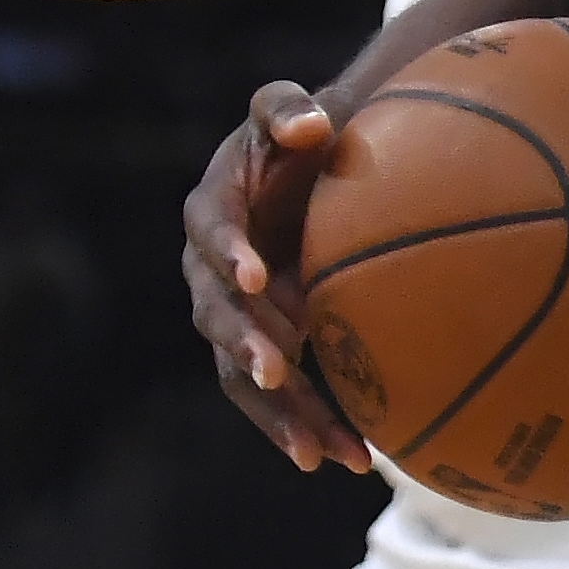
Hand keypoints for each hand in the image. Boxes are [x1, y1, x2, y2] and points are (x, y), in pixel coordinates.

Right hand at [182, 81, 372, 471]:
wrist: (320, 174)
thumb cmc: (305, 139)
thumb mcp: (289, 113)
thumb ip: (287, 111)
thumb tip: (310, 126)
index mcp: (215, 210)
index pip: (213, 232)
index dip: (230, 253)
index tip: (257, 276)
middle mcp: (213, 272)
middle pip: (219, 316)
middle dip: (245, 345)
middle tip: (277, 369)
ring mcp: (236, 319)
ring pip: (243, 376)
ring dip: (278, 413)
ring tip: (316, 454)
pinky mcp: (265, 350)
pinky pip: (279, 399)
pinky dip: (311, 427)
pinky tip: (355, 458)